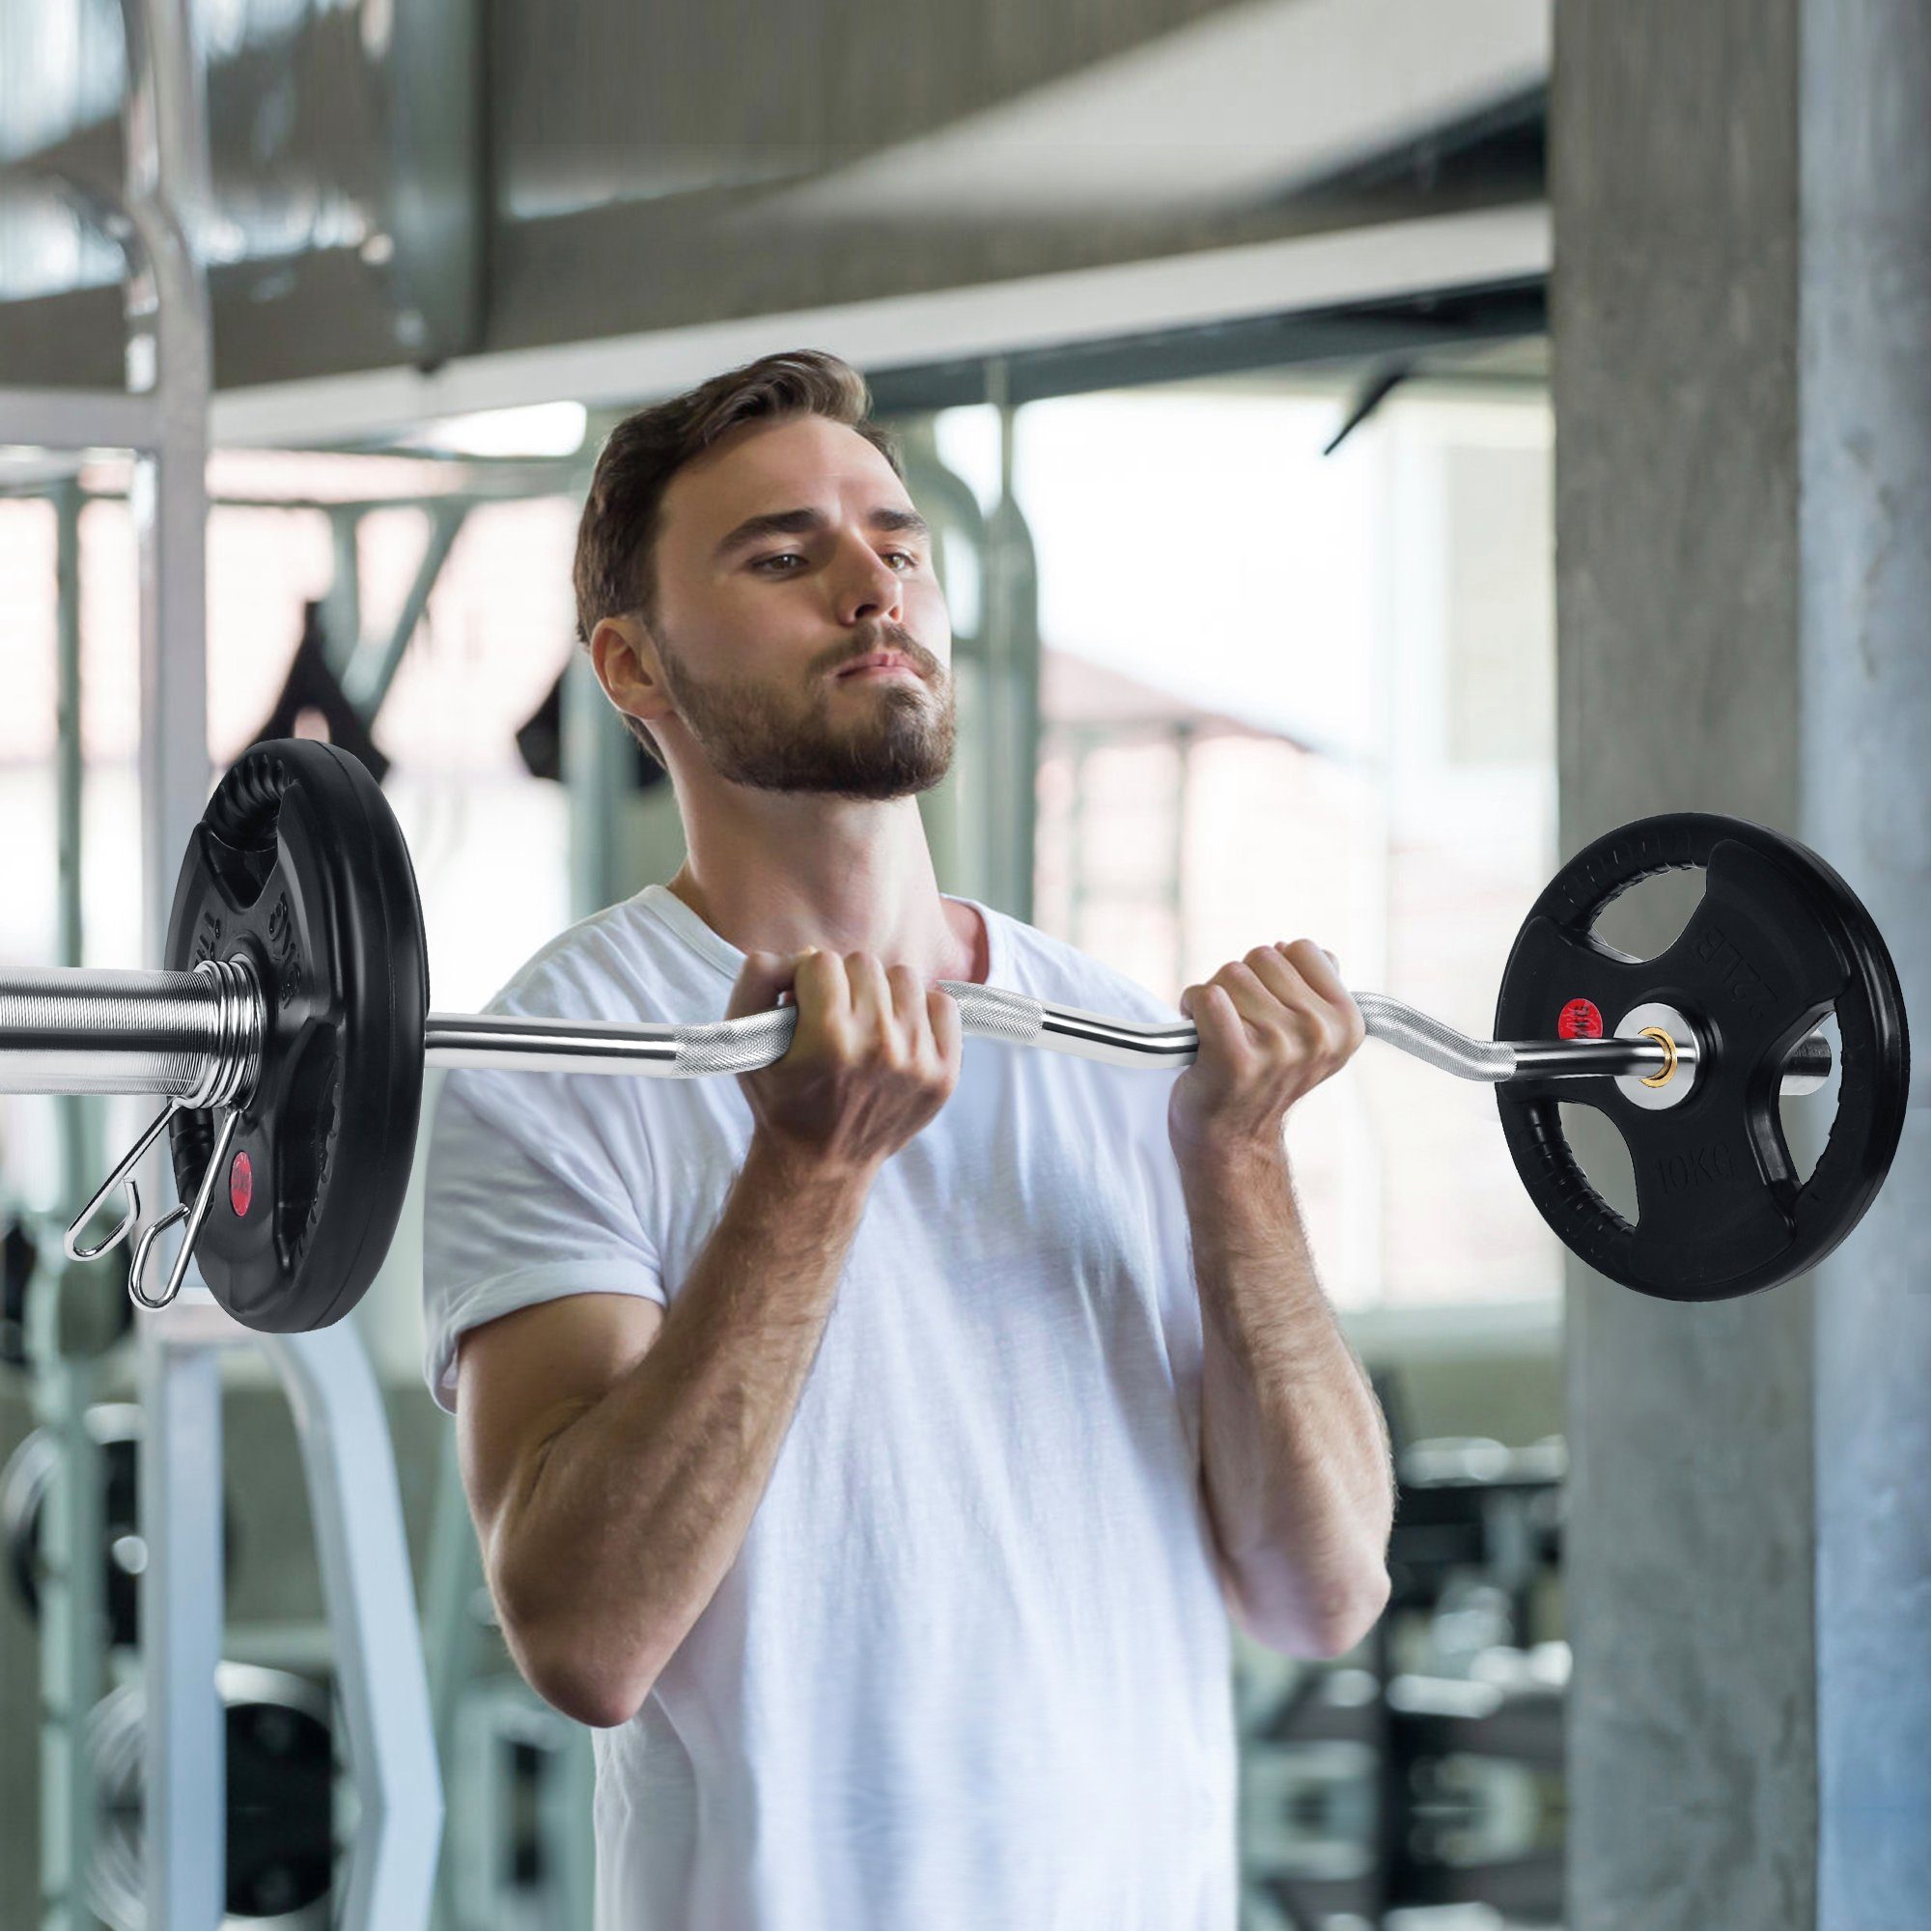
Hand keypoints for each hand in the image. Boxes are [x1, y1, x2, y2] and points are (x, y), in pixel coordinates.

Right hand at [726, 948, 962, 1179]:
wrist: (822, 1162)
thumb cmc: (781, 1099)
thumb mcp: (745, 1043)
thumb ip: (758, 981)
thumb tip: (800, 954)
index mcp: (828, 1038)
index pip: (822, 961)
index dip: (807, 979)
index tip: (805, 1006)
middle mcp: (878, 1046)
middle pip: (865, 963)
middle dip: (845, 984)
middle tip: (835, 1016)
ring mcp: (917, 1061)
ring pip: (905, 978)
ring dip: (882, 994)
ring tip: (866, 1025)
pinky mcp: (944, 1073)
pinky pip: (943, 1004)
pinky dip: (920, 1012)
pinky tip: (898, 1034)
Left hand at [1168, 940, 1365, 1166]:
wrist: (1233, 1138)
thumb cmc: (1263, 1074)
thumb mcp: (1312, 1032)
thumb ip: (1315, 984)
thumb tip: (1288, 945)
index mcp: (1346, 1023)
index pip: (1301, 948)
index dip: (1276, 971)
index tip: (1270, 1007)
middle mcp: (1319, 1035)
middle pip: (1263, 956)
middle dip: (1243, 983)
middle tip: (1240, 1024)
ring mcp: (1279, 1047)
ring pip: (1230, 974)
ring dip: (1215, 996)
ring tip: (1221, 1032)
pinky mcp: (1236, 1058)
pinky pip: (1206, 996)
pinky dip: (1191, 1006)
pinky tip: (1198, 1033)